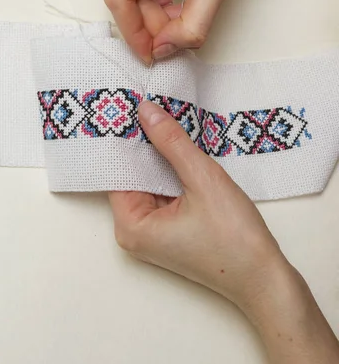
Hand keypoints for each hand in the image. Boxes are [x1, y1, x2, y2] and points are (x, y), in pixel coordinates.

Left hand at [109, 101, 338, 362]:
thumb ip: (172, 142)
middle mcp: (134, 232)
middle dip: (144, 145)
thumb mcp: (202, 179)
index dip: (125, 138)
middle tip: (150, 104)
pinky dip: (172, 173)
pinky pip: (163, 193)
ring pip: (150, 183)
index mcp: (130, 225)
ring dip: (160, 157)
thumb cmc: (234, 236)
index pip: (117, 171)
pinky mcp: (171, 232)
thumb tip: (145, 110)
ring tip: (165, 119)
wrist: (265, 279)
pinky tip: (180, 149)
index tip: (128, 106)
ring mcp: (153, 233)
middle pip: (132, 176)